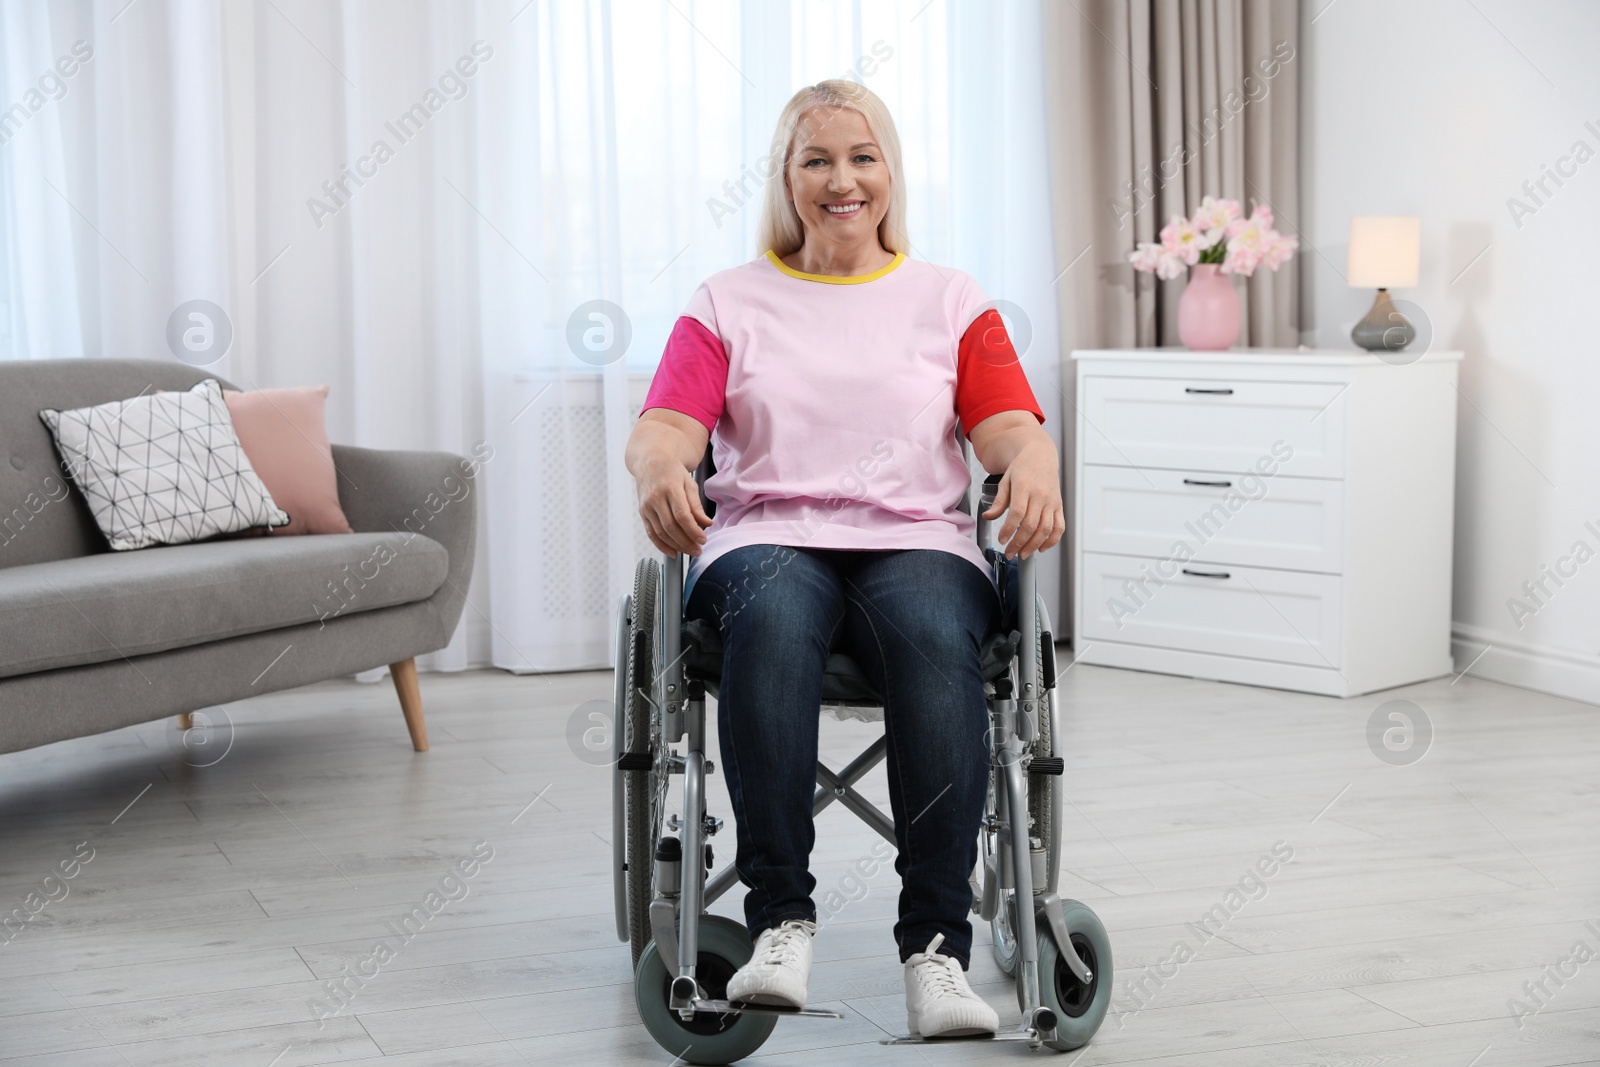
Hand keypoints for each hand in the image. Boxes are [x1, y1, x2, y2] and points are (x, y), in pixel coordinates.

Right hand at [636, 455, 712, 556]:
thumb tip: (706, 523)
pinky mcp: (642, 513)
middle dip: (686, 542)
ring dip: (676, 546)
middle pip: (671, 527)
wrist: (650, 462)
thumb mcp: (689, 483)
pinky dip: (661, 546)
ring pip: (661, 533)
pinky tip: (673, 552)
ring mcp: (647, 507)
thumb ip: (696, 505)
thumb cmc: (672, 471)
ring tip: (689, 551)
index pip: (682, 515)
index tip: (703, 539)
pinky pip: (651, 533)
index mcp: (670, 488)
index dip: (693, 531)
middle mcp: (656, 498)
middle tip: (698, 550)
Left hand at [982, 441, 1062, 559]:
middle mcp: (1040, 495)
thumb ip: (998, 501)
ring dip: (1034, 545)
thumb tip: (988, 517)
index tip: (1002, 540)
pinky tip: (1041, 548)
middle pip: (1031, 525)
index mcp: (1024, 487)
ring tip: (1023, 554)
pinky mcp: (1059, 506)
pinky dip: (1052, 540)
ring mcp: (1052, 501)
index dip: (1009, 529)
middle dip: (1019, 543)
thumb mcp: (1005, 481)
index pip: (1017, 513)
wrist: (1040, 456)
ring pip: (1046, 529)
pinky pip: (1059, 527)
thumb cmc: (1022, 468)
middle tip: (1010, 553)